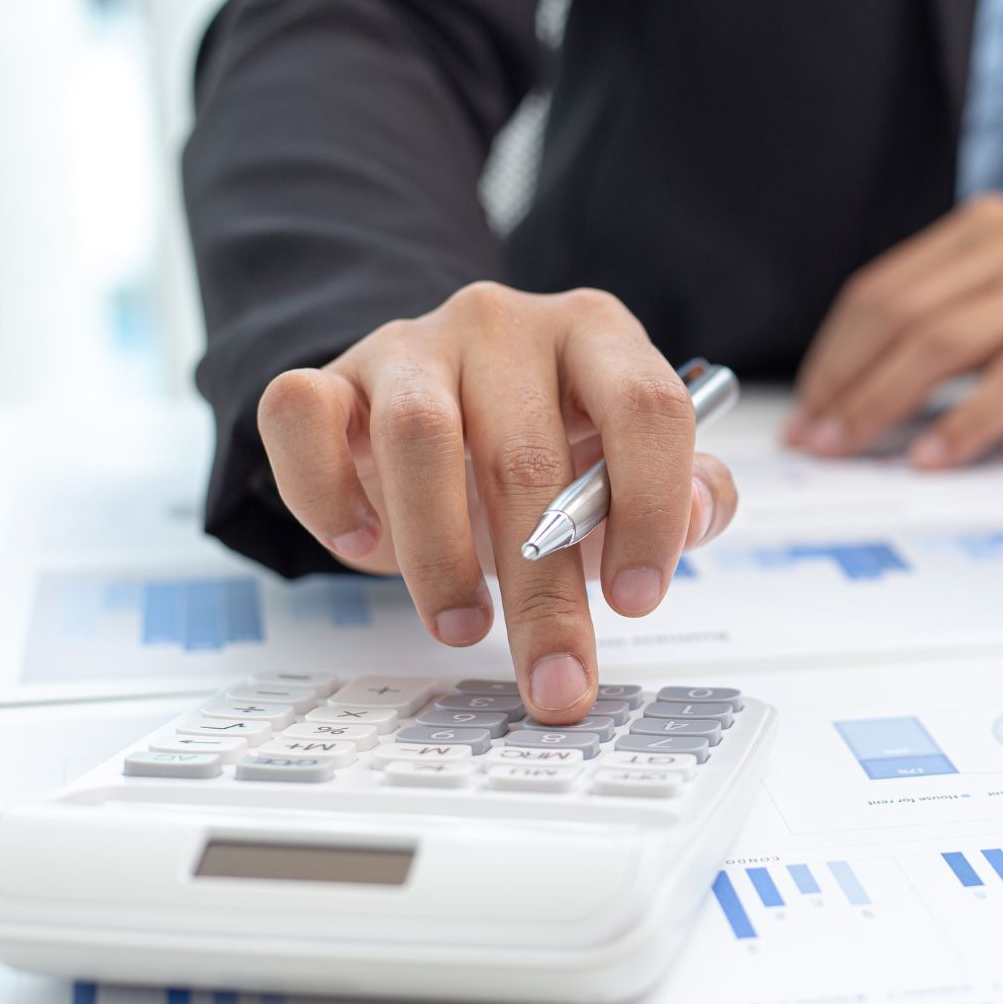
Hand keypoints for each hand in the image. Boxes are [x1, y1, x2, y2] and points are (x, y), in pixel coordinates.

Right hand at [255, 284, 738, 722]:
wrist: (437, 409)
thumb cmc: (543, 449)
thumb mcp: (624, 468)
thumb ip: (687, 490)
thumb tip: (699, 516)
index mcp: (597, 334)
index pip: (646, 408)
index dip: (650, 510)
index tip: (636, 600)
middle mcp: (505, 323)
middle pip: (528, 455)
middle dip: (543, 591)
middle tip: (554, 679)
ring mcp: (410, 343)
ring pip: (417, 435)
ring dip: (439, 553)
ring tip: (462, 627)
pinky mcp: (329, 374)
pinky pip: (302, 414)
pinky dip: (326, 491)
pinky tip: (364, 544)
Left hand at [786, 194, 1002, 464]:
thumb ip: (962, 307)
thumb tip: (873, 378)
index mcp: (986, 228)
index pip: (881, 289)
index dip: (832, 351)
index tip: (805, 405)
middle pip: (899, 316)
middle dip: (842, 383)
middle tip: (812, 438)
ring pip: (942, 344)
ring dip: (882, 403)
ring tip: (849, 448)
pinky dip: (964, 423)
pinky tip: (933, 455)